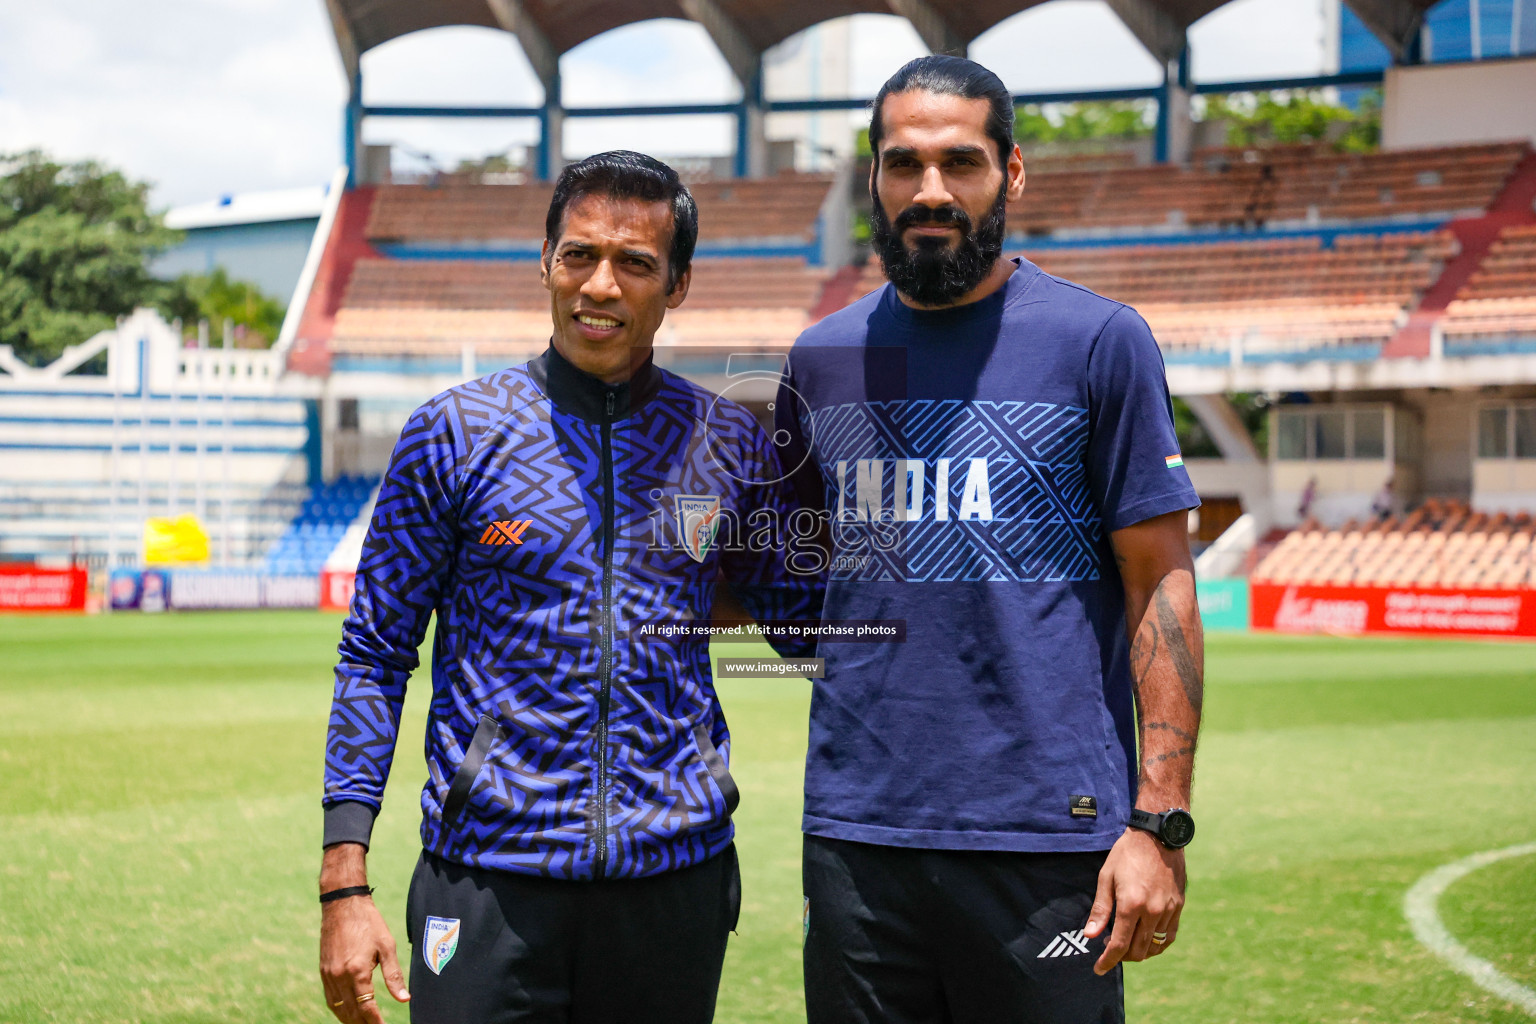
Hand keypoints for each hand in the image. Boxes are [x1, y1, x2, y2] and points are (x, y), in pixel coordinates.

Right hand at [319, 894, 409, 1022]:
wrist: (343, 904)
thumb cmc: (369, 922)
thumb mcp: (387, 946)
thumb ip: (394, 975)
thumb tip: (404, 999)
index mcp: (357, 971)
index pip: (367, 1008)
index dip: (376, 1022)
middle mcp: (339, 977)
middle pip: (351, 1013)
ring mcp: (328, 975)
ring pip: (338, 1009)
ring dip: (351, 1020)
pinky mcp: (323, 971)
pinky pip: (330, 998)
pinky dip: (339, 1010)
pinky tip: (348, 1013)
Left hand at [1083, 827, 1186, 974]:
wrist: (1157, 836)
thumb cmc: (1126, 854)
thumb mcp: (1106, 877)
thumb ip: (1100, 909)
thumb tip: (1090, 935)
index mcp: (1131, 904)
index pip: (1119, 945)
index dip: (1108, 961)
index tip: (1099, 969)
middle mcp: (1152, 911)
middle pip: (1138, 950)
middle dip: (1122, 957)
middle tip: (1109, 950)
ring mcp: (1168, 910)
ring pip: (1154, 946)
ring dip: (1139, 951)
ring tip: (1126, 943)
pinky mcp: (1178, 906)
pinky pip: (1169, 936)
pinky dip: (1157, 944)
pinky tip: (1147, 941)